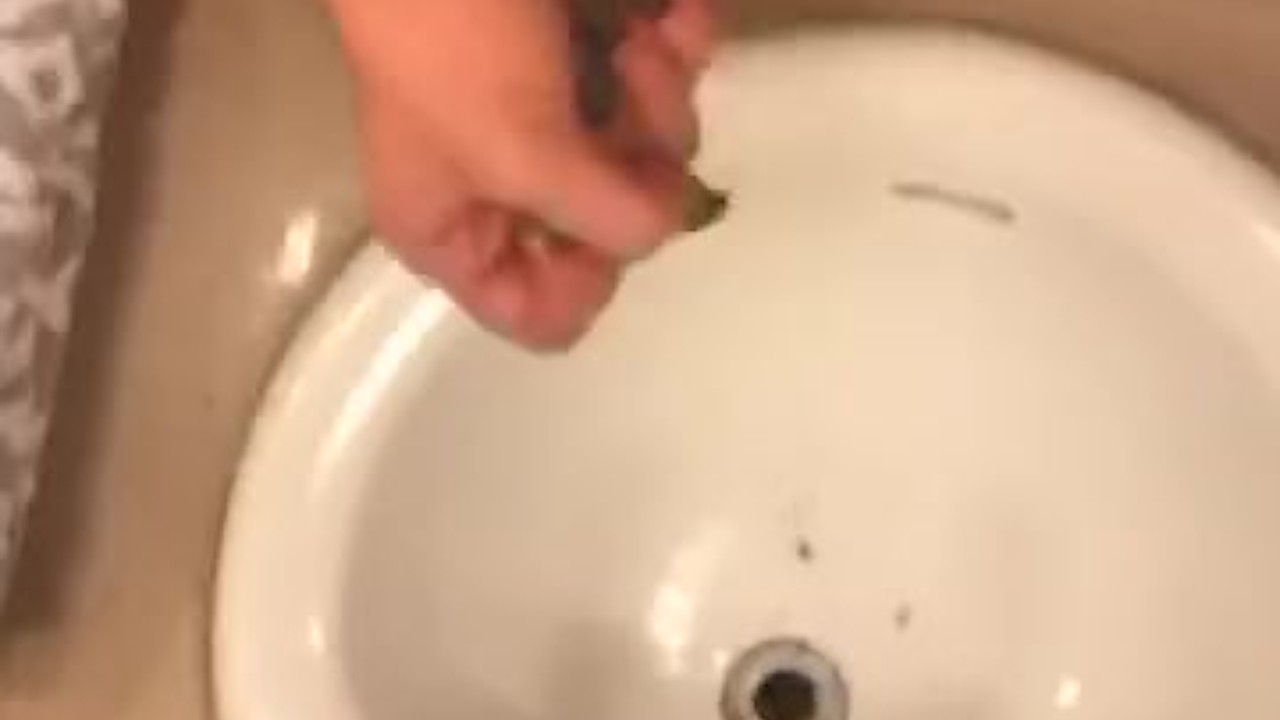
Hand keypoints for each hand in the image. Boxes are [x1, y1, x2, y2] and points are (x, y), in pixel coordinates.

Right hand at [328, 0, 716, 347]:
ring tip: (635, 41)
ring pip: (653, 150)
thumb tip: (666, 226)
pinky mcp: (594, 50)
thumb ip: (603, 218)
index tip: (613, 222)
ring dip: (661, 93)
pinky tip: (673, 14)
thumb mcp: (517, 148)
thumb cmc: (451, 34)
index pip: (539, 314)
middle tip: (625, 106)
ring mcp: (554, 114)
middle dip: (637, 164)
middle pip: (615, 226)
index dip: (590, 280)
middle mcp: (506, 183)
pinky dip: (680, 43)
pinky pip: (668, 74)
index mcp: (453, 227)